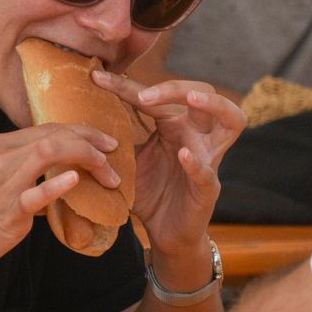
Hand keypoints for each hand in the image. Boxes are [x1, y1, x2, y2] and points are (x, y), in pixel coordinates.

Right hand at [0, 124, 122, 290]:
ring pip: (49, 152)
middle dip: (90, 139)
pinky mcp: (5, 212)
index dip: (78, 132)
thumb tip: (50, 188)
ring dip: (87, 158)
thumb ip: (16, 179)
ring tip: (108, 172)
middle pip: (53, 134)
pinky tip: (75, 181)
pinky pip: (34, 193)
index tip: (100, 142)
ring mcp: (1, 183)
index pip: (44, 129)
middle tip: (114, 150)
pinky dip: (56, 184)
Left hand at [92, 73, 244, 258]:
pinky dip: (197, 162)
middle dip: (175, 88)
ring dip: (214, 105)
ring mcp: (207, 159)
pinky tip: (184, 156)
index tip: (97, 77)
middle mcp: (196, 135)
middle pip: (202, 93)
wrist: (165, 234)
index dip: (126, 85)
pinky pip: (208, 170)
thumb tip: (80, 117)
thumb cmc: (151, 193)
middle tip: (145, 94)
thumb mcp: (129, 161)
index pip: (155, 96)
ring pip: (231, 119)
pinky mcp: (208, 187)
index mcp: (175, 125)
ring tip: (192, 99)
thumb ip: (114, 140)